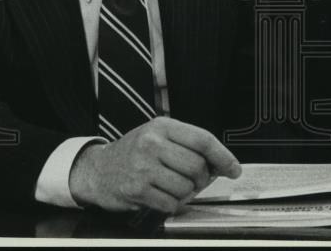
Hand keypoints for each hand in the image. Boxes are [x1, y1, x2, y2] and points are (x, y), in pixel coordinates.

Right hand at [68, 117, 241, 213]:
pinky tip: (163, 196)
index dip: (223, 156)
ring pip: (186, 187)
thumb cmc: (134, 152)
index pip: (203, 140)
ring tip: (175, 187)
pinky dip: (172, 204)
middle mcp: (152, 143)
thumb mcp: (158, 135)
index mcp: (162, 126)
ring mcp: (143, 167)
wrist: (98, 169)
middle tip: (197, 181)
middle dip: (203, 179)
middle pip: (197, 166)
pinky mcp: (136, 190)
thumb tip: (220, 164)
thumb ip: (187, 144)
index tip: (233, 169)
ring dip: (186, 193)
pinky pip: (170, 203)